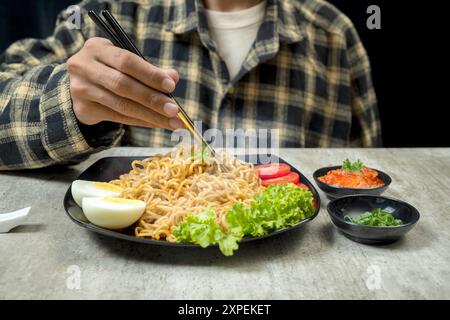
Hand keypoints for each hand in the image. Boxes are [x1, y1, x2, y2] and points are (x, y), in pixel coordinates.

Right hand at [67, 37, 182, 129]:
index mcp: (97, 48)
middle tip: (174, 110)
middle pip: (123, 85)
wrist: (79, 84)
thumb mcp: (125, 63)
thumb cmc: (109, 69)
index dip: (150, 74)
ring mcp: (81, 89)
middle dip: (152, 99)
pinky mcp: (83, 108)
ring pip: (121, 105)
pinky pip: (118, 117)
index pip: (127, 61)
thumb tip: (173, 77)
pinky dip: (141, 121)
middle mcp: (85, 67)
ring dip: (150, 115)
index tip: (171, 86)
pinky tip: (157, 123)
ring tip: (171, 122)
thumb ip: (149, 69)